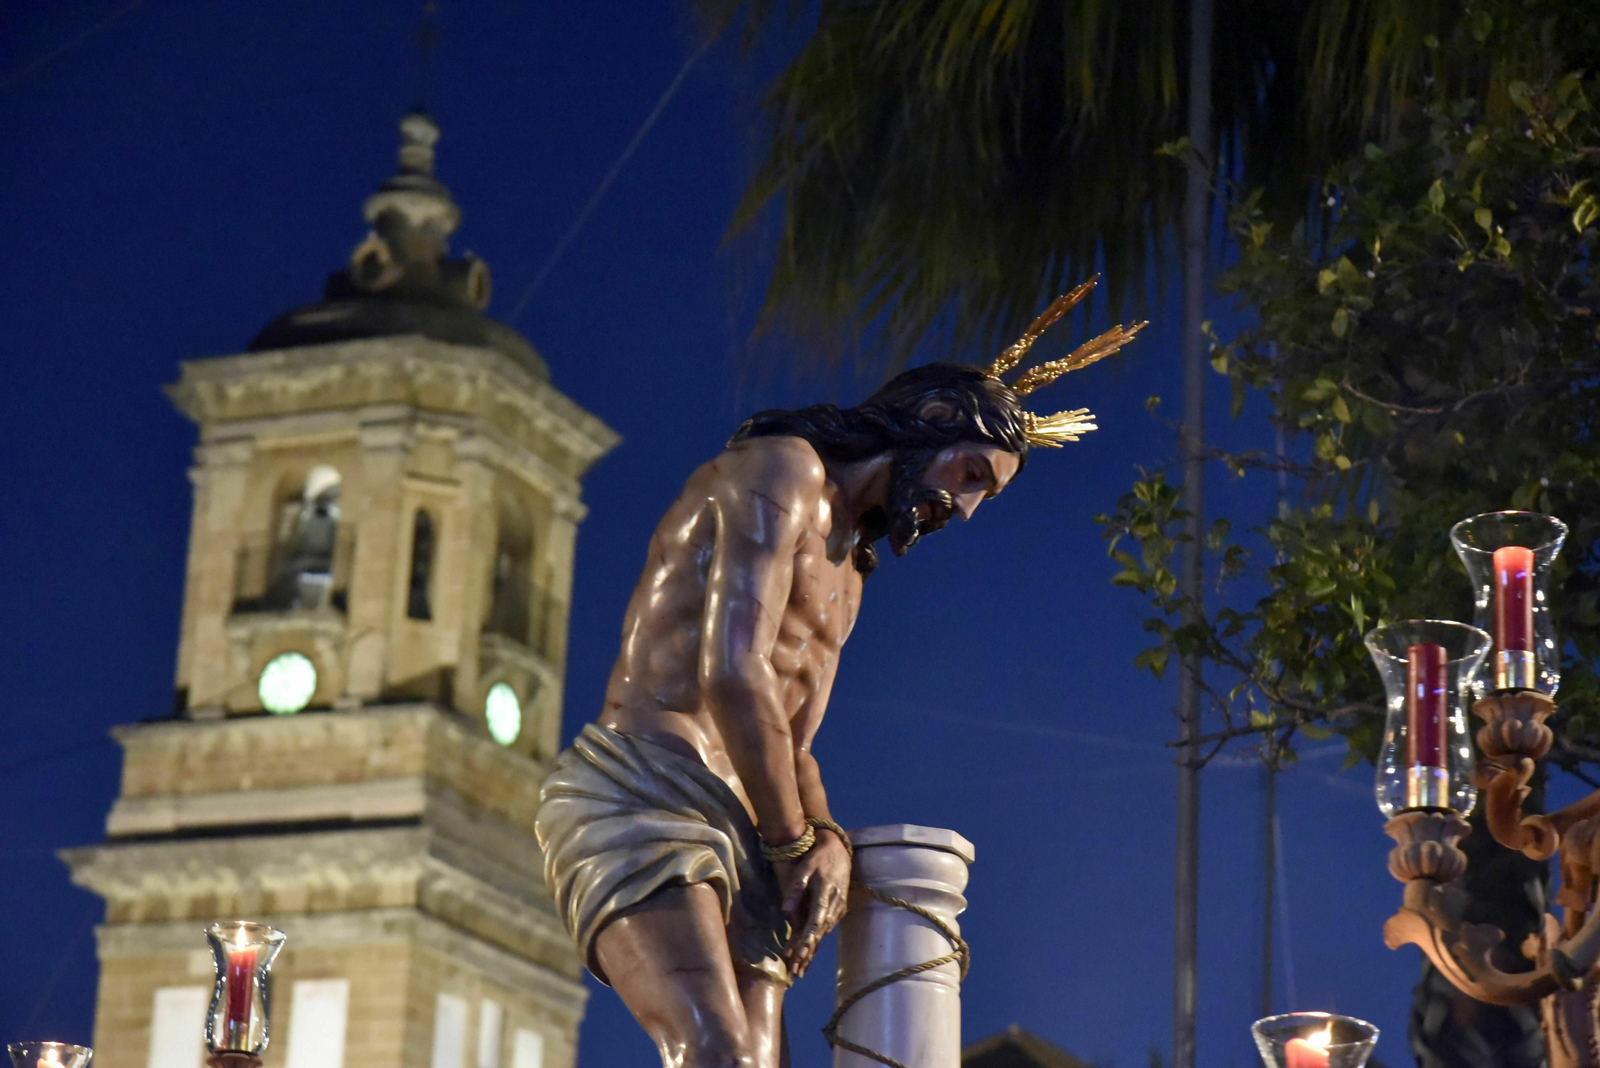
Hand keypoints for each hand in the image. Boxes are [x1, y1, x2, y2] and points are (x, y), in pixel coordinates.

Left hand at [775, 830, 850, 977]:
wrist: (839, 851)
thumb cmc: (818, 859)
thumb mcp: (804, 868)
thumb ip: (796, 888)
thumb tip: (785, 910)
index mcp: (825, 894)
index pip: (815, 921)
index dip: (807, 939)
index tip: (798, 954)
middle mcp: (834, 905)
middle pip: (819, 933)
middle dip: (807, 952)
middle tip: (796, 970)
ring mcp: (838, 909)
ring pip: (823, 934)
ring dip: (812, 950)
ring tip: (799, 968)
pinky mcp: (838, 910)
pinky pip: (826, 929)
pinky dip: (817, 942)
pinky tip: (809, 953)